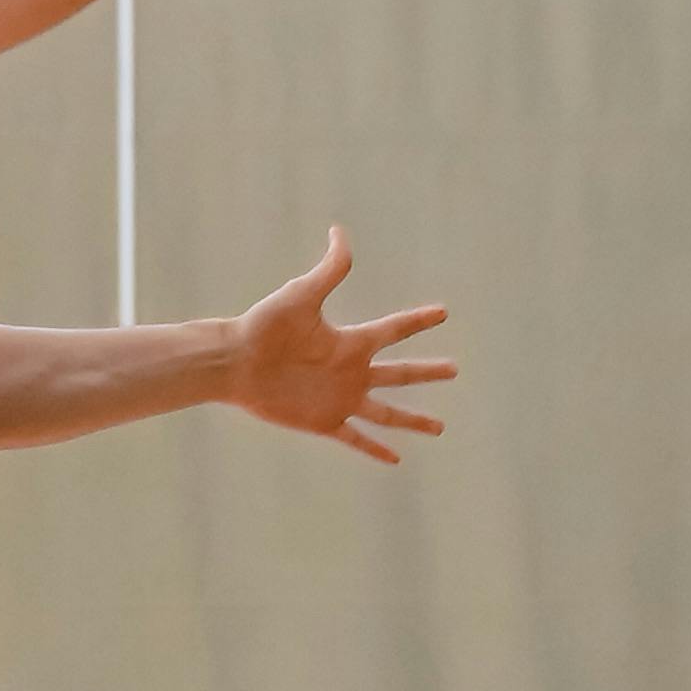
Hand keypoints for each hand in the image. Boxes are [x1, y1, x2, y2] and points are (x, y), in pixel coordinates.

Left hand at [225, 229, 455, 465]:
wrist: (236, 362)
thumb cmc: (266, 326)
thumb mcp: (302, 295)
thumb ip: (328, 269)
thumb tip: (340, 231)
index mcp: (351, 343)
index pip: (394, 330)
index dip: (418, 322)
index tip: (443, 313)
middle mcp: (351, 372)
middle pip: (400, 373)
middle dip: (427, 371)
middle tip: (454, 369)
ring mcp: (340, 399)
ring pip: (388, 413)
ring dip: (413, 420)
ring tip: (439, 427)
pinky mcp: (324, 421)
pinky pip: (356, 438)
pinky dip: (376, 449)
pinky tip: (395, 459)